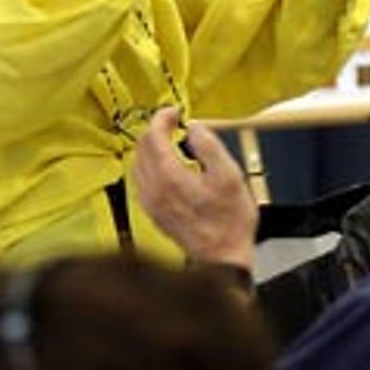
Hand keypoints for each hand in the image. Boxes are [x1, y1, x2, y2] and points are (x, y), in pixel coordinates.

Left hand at [133, 108, 257, 268]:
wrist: (222, 256)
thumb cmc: (229, 221)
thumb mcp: (230, 175)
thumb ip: (209, 146)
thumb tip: (195, 129)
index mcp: (170, 177)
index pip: (153, 136)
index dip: (162, 118)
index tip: (175, 112)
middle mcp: (154, 190)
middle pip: (142, 148)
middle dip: (156, 130)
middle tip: (174, 123)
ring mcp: (151, 203)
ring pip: (139, 163)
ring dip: (152, 147)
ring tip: (172, 141)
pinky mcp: (153, 212)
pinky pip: (142, 180)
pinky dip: (151, 165)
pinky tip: (167, 166)